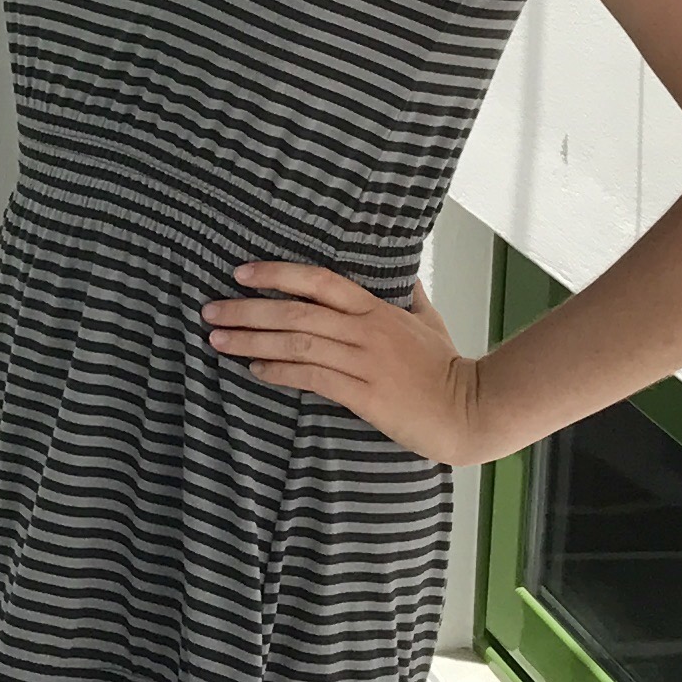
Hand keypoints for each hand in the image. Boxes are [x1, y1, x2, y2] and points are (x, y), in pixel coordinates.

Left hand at [201, 262, 489, 465]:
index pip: (319, 281)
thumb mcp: (428, 321)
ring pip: (298, 343)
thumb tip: (405, 278)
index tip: (241, 273)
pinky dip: (280, 373)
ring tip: (218, 341)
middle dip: (248, 310)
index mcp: (376, 309)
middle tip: (210, 310)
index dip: (278, 273)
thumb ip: (410, 297)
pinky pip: (313, 378)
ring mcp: (364, 361)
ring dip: (253, 342)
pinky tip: (255, 371)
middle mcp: (365, 330)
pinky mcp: (365, 394)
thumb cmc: (447, 367)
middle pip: (296, 312)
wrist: (471, 408)